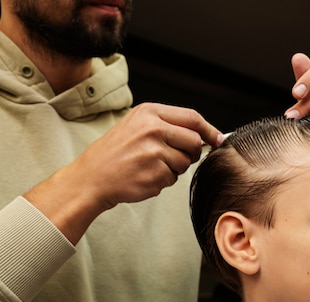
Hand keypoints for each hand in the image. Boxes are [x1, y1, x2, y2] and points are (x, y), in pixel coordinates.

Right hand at [25, 103, 221, 243]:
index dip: (209, 130)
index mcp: (149, 113)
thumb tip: (206, 135)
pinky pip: (173, 179)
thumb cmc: (115, 153)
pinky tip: (143, 176)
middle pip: (194, 141)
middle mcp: (153, 129)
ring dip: (173, 168)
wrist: (91, 178)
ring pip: (185, 162)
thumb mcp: (137, 126)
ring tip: (149, 166)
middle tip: (171, 158)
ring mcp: (154, 152)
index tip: (219, 139)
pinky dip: (162, 181)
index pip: (192, 118)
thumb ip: (168, 126)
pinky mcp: (155, 173)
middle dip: (190, 153)